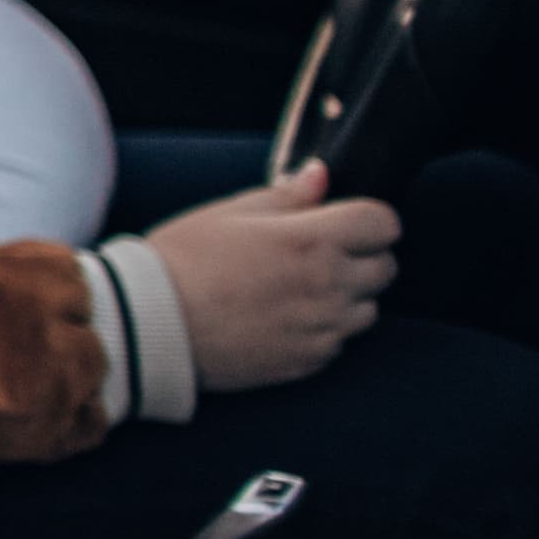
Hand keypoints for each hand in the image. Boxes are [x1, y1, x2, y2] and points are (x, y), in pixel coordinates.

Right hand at [144, 160, 399, 392]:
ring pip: (368, 308)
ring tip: (298, 288)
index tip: (345, 220)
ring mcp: (322, 328)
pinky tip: (282, 317)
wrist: (152, 323)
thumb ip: (287, 196)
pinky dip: (323, 327)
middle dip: (361, 255)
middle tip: (318, 252)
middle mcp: (328, 285)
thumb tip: (320, 177)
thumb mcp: (229, 213)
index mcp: (311, 240)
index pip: (383, 223)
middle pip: (385, 267)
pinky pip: (339, 340)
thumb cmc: (184, 259)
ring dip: (347, 295)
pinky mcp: (309, 361)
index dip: (368, 218)